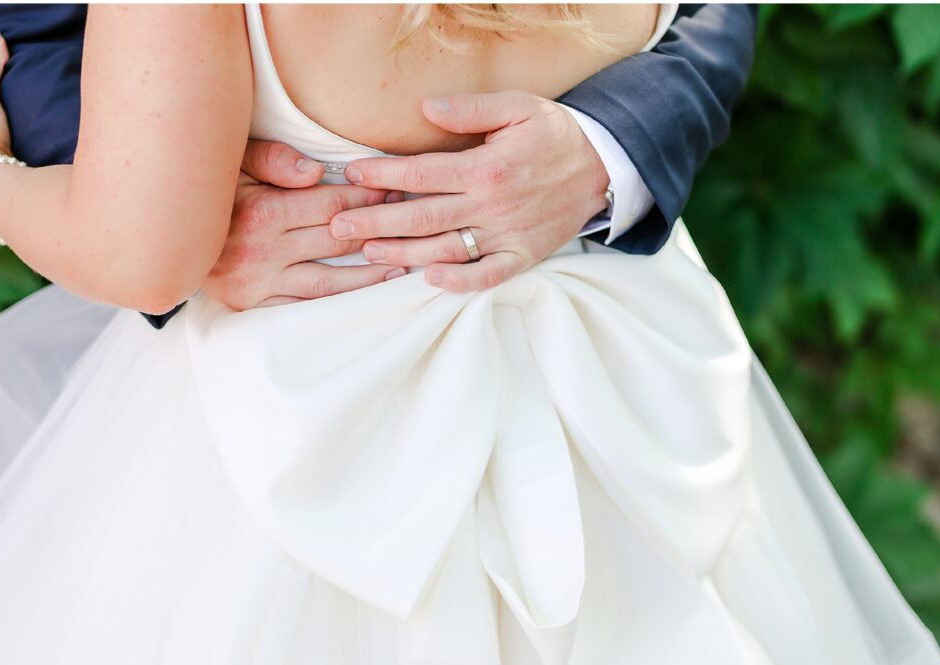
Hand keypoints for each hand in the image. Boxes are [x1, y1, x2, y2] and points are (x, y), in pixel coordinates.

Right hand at [202, 140, 406, 309]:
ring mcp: (259, 284)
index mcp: (260, 211)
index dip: (366, 197)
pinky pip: (307, 309)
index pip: (330, 204)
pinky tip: (368, 297)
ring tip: (403, 264)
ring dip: (370, 274)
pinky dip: (341, 305)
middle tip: (409, 218)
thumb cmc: (208, 192)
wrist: (164, 239)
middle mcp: (262, 251)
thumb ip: (273, 160)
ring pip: (330, 283)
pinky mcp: (254, 308)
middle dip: (377, 228)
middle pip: (336, 240)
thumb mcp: (232, 163)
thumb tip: (316, 171)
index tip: (395, 190)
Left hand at [329, 90, 609, 292]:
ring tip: (367, 255)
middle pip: (424, 217)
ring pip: (446, 249)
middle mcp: (492, 205)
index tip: (351, 175)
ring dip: (404, 254)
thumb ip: (471, 109)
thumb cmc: (554, 135)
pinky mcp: (522, 256)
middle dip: (377, 223)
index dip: (384, 175)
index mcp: (486, 168)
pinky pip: (488, 276)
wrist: (603, 167)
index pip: (423, 173)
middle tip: (337, 228)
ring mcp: (507, 235)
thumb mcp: (518, 107)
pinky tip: (429, 280)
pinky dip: (460, 282)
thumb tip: (425, 108)